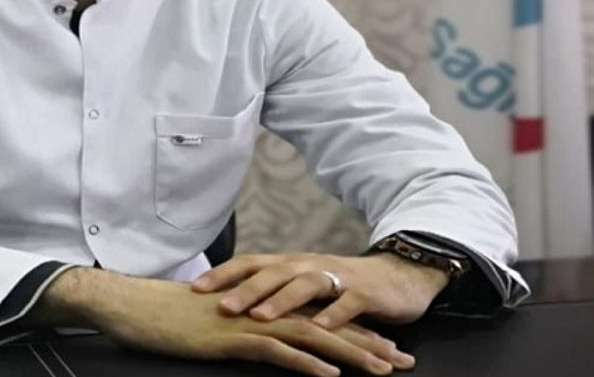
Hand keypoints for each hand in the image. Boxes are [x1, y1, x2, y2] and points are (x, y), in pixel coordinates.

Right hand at [30, 268, 414, 376]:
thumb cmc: (164, 317)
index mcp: (259, 305)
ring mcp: (247, 321)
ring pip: (312, 336)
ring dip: (351, 353)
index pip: (316, 316)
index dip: (353, 331)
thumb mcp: (210, 325)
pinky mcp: (230, 337)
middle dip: (367, 343)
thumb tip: (262, 341)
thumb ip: (240, 329)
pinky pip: (277, 350)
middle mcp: (261, 309)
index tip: (385, 347)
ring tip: (384, 369)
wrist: (131, 305)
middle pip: (325, 324)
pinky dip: (306, 362)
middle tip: (404, 360)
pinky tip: (330, 376)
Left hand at [191, 252, 450, 329]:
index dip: (222, 274)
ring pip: (305, 285)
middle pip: (272, 273)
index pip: (249, 263)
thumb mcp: (304, 285)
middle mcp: (309, 265)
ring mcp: (337, 277)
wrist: (399, 275)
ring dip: (281, 301)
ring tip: (261, 317)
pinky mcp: (365, 293)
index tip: (194, 289)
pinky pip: (347, 304)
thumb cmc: (343, 284)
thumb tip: (229, 301)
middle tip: (220, 306)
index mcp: (290, 264)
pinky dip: (333, 315)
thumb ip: (274, 291)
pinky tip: (320, 329)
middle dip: (245, 289)